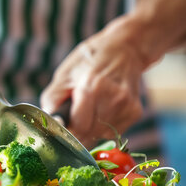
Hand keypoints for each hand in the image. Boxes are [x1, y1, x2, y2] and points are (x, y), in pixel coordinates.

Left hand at [40, 18, 146, 147]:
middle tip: (75, 117)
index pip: (78, 128)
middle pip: (89, 135)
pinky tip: (104, 109)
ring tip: (91, 109)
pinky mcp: (135, 112)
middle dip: (78, 131)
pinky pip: (114, 132)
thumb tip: (50, 122)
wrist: (125, 49)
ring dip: (92, 129)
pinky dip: (105, 126)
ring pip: (101, 136)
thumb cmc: (90, 60)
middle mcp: (112, 98)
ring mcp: (126, 106)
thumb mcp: (65, 73)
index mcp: (91, 87)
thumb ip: (53, 99)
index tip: (64, 125)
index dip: (67, 130)